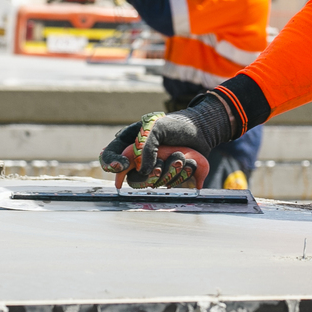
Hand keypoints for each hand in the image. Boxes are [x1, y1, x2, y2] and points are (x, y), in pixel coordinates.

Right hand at [99, 97, 234, 187]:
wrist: (201, 130)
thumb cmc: (176, 126)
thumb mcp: (157, 127)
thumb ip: (146, 146)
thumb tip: (143, 170)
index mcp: (129, 145)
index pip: (109, 158)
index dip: (112, 164)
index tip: (124, 165)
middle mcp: (139, 161)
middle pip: (133, 180)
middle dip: (150, 174)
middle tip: (162, 164)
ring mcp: (154, 171)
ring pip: (154, 184)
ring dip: (171, 170)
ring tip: (181, 155)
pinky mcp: (169, 179)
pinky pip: (172, 186)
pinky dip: (182, 174)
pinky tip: (188, 161)